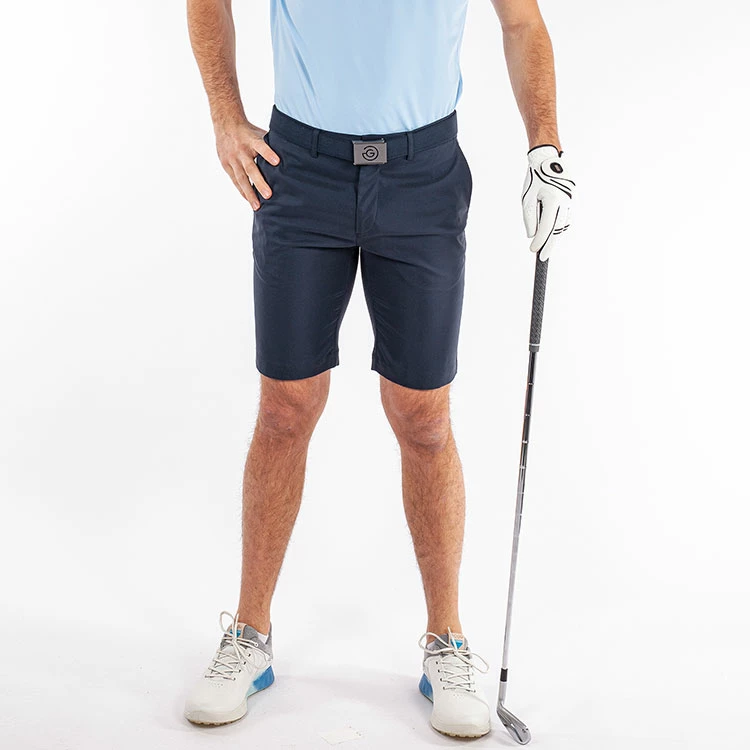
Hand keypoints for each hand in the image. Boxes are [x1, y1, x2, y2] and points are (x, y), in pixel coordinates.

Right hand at [215, 119, 279, 210]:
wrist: (225, 123)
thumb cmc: (249, 131)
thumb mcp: (259, 133)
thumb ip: (272, 144)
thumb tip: (292, 153)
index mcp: (252, 140)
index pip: (261, 146)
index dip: (268, 153)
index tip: (277, 162)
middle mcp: (241, 150)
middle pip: (251, 168)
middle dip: (260, 183)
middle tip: (269, 195)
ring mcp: (232, 159)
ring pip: (241, 178)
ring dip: (250, 193)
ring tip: (257, 206)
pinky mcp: (226, 165)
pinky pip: (235, 181)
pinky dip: (242, 191)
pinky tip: (249, 201)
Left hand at [521, 145, 574, 260]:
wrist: (548, 160)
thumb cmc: (535, 178)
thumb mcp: (527, 199)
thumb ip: (529, 218)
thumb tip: (532, 235)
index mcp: (554, 200)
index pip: (546, 227)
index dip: (540, 241)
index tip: (533, 251)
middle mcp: (565, 202)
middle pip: (558, 230)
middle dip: (549, 245)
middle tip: (542, 257)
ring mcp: (570, 201)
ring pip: (563, 225)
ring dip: (554, 236)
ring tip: (544, 245)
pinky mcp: (571, 200)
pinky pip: (566, 218)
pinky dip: (559, 227)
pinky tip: (551, 233)